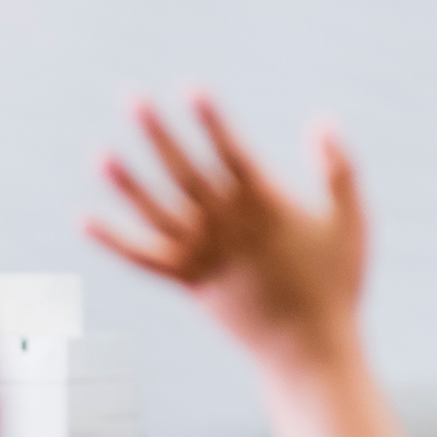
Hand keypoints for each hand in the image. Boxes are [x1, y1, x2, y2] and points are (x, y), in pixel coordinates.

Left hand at [86, 94, 370, 369]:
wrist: (309, 348)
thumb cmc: (337, 281)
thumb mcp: (353, 222)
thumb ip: (339, 170)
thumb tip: (323, 120)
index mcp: (267, 207)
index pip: (232, 153)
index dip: (211, 120)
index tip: (192, 88)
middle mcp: (228, 228)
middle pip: (184, 173)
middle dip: (158, 134)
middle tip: (132, 98)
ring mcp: (204, 256)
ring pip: (157, 213)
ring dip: (126, 184)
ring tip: (98, 153)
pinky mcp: (189, 283)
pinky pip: (144, 258)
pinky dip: (113, 242)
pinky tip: (83, 219)